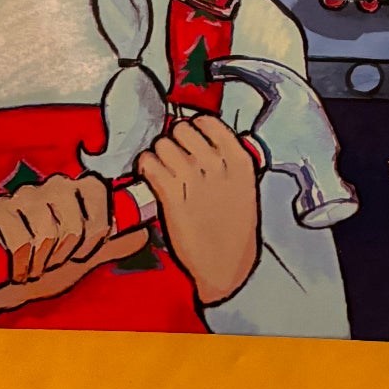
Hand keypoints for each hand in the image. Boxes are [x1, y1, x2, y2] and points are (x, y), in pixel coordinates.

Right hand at [0, 171, 142, 312]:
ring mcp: (23, 196)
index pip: (98, 192)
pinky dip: (23, 266)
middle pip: (75, 222)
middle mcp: (51, 185)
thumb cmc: (45, 264)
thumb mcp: (83, 257)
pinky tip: (18, 268)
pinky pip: (23, 243)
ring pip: (48, 234)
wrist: (2, 284)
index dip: (96, 231)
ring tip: (36, 264)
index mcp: (76, 189)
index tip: (83, 251)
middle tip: (55, 259)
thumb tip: (145, 232)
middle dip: (67, 253)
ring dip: (43, 262)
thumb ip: (113, 243)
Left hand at [138, 115, 258, 306]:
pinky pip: (149, 164)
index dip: (194, 128)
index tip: (190, 139)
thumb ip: (227, 160)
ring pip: (162, 144)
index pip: (209, 122)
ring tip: (161, 169)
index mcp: (239, 161)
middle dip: (174, 141)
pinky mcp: (171, 197)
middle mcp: (216, 165)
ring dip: (158, 154)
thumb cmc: (234, 228)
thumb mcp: (243, 187)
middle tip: (174, 156)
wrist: (225, 266)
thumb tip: (203, 137)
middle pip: (181, 129)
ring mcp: (193, 180)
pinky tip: (150, 175)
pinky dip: (145, 166)